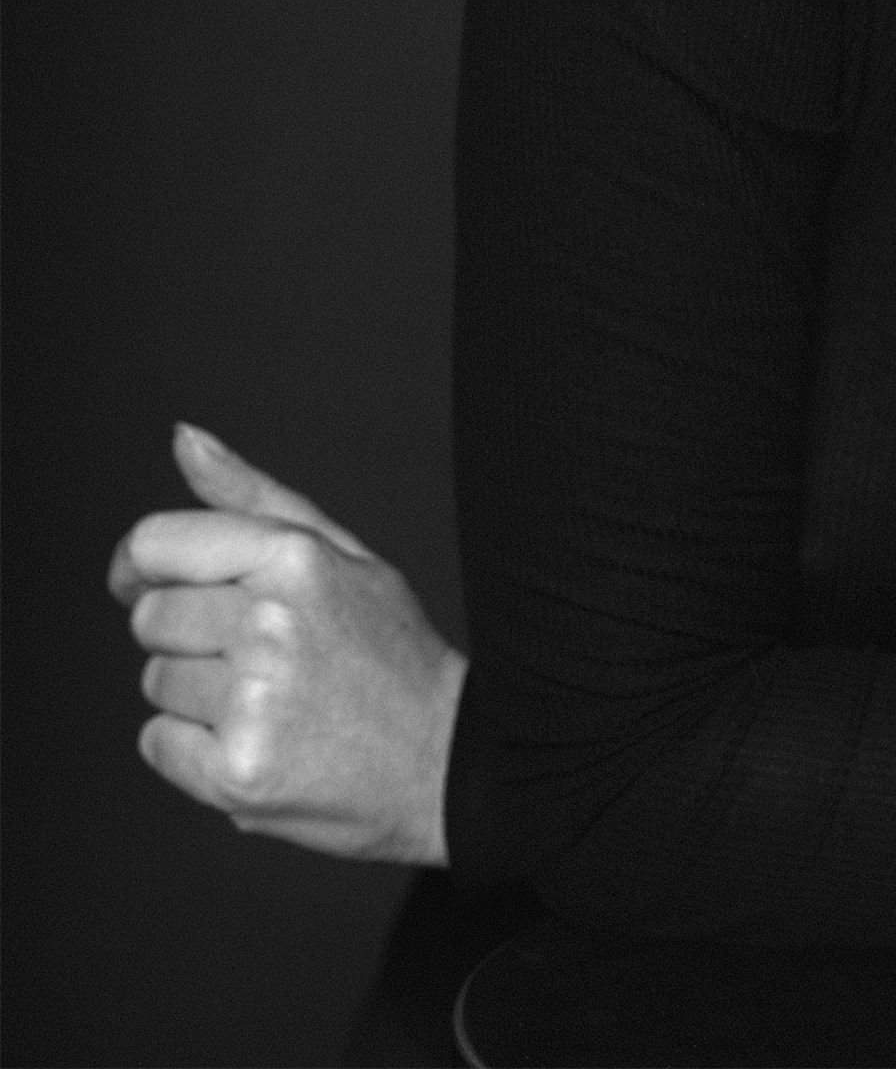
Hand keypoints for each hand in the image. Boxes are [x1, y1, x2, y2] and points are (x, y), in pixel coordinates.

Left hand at [108, 423, 466, 863]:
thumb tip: (182, 436)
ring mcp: (253, 702)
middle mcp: (271, 624)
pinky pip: (156, 743)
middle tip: (252, 652)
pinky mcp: (237, 773)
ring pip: (155, 681)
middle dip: (186, 634)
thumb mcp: (339, 552)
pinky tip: (257, 738)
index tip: (141, 584)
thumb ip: (252, 494)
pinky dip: (192, 748)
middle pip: (150, 617)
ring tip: (269, 698)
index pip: (155, 545)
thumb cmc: (388, 648)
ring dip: (195, 693)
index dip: (136, 566)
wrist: (445, 760)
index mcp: (294, 557)